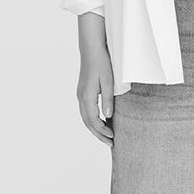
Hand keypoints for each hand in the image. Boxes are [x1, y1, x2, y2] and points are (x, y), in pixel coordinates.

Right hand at [77, 13, 114, 146]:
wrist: (91, 49)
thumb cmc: (102, 63)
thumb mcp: (109, 81)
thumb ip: (108, 100)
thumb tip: (108, 116)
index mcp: (87, 95)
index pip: (93, 119)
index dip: (103, 130)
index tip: (113, 136)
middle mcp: (81, 97)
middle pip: (88, 122)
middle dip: (99, 134)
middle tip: (110, 144)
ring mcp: (80, 95)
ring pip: (86, 118)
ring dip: (95, 129)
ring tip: (107, 137)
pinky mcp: (83, 93)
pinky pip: (86, 112)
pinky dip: (93, 121)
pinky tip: (102, 124)